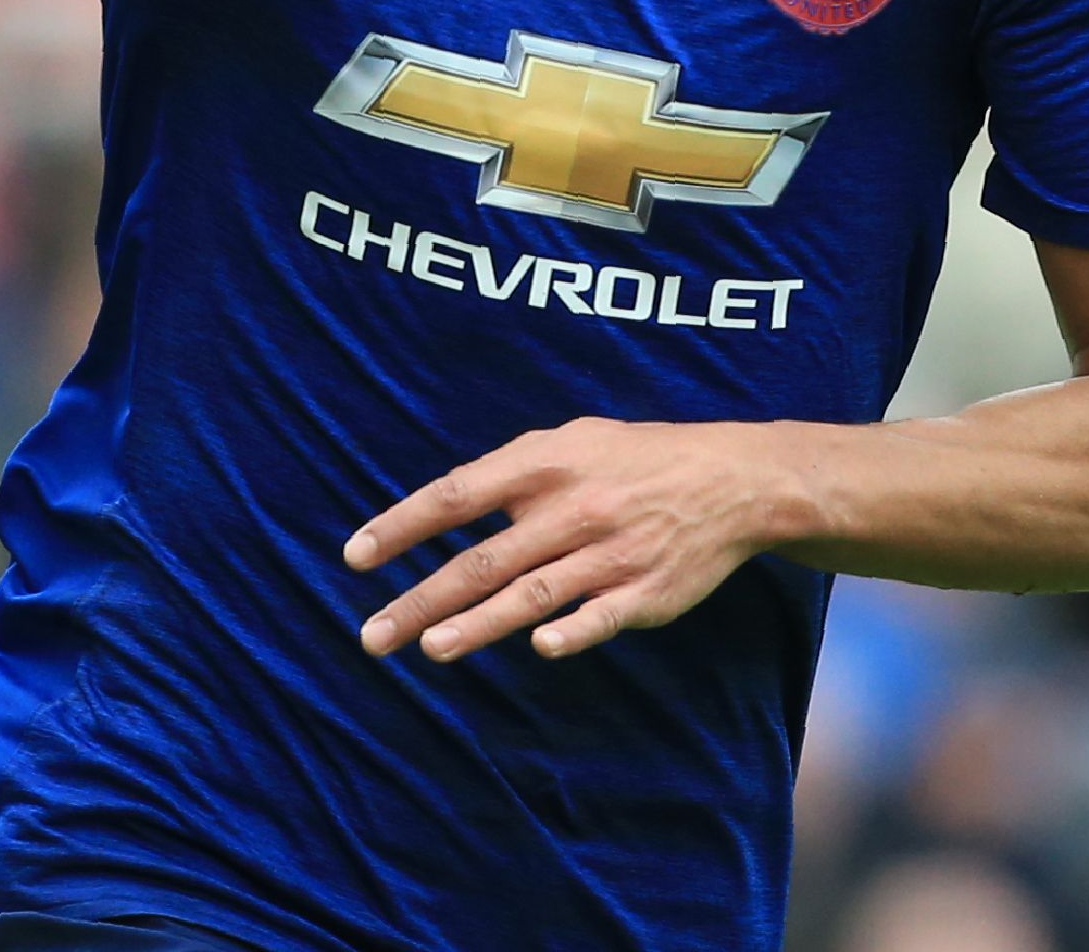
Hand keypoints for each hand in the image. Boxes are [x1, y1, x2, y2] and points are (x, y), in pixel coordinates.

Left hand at [345, 417, 810, 662]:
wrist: (733, 481)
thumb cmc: (635, 459)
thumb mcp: (573, 439)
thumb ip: (511, 473)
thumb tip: (446, 507)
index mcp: (547, 462)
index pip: (457, 495)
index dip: (402, 525)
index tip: (355, 557)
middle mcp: (573, 508)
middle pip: (483, 560)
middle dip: (421, 600)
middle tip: (371, 636)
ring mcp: (610, 553)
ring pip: (532, 593)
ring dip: (476, 624)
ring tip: (428, 649)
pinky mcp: (645, 591)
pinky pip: (602, 616)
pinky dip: (572, 630)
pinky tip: (539, 648)